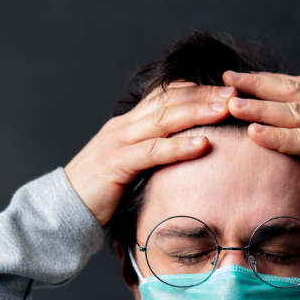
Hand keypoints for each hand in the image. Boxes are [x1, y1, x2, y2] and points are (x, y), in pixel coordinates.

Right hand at [65, 83, 236, 225]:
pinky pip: (152, 151)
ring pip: (164, 119)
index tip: (228, 90)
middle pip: (169, 101)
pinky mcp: (116, 164)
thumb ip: (153, 156)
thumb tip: (186, 157)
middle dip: (204, 95)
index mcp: (129, 125)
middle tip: (235, 92)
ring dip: (198, 112)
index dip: (197, 90)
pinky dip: (178, 146)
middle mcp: (124, 127)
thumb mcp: (131, 167)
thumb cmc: (102, 193)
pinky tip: (202, 144)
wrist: (63, 209)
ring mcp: (118, 142)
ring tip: (226, 109)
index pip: (167, 96)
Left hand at [223, 71, 299, 212]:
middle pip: (294, 91)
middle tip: (228, 79)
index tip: (241, 80)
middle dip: (259, 83)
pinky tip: (255, 134)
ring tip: (233, 105)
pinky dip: (278, 136)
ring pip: (296, 113)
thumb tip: (284, 157)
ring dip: (261, 107)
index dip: (269, 82)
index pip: (299, 90)